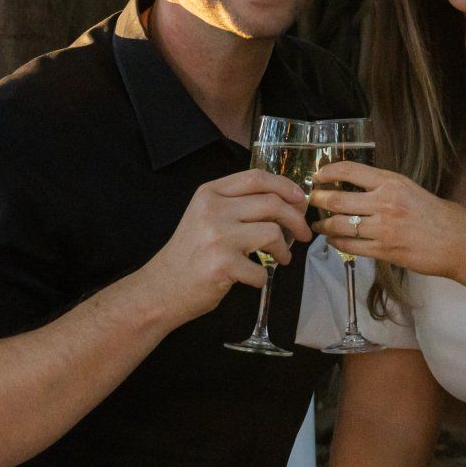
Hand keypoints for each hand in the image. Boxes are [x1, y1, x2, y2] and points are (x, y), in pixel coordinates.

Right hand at [134, 170, 312, 322]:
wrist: (161, 288)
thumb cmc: (190, 254)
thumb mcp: (205, 216)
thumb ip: (237, 205)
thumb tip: (285, 202)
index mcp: (209, 193)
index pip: (257, 178)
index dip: (285, 186)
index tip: (300, 199)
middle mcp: (213, 210)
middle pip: (272, 203)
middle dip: (296, 219)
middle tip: (304, 233)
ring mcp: (217, 237)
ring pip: (272, 233)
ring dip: (284, 249)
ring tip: (281, 258)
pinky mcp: (222, 265)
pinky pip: (261, 269)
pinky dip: (262, 277)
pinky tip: (252, 278)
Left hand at [309, 162, 465, 278]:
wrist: (459, 243)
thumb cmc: (440, 216)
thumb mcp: (413, 190)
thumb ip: (387, 188)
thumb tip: (359, 188)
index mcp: (393, 183)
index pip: (350, 171)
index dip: (328, 172)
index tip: (318, 176)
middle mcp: (385, 202)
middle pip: (338, 199)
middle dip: (319, 200)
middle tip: (312, 201)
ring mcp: (383, 228)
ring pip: (339, 225)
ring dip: (324, 225)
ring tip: (319, 226)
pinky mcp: (384, 250)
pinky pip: (350, 246)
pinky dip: (336, 243)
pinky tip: (333, 241)